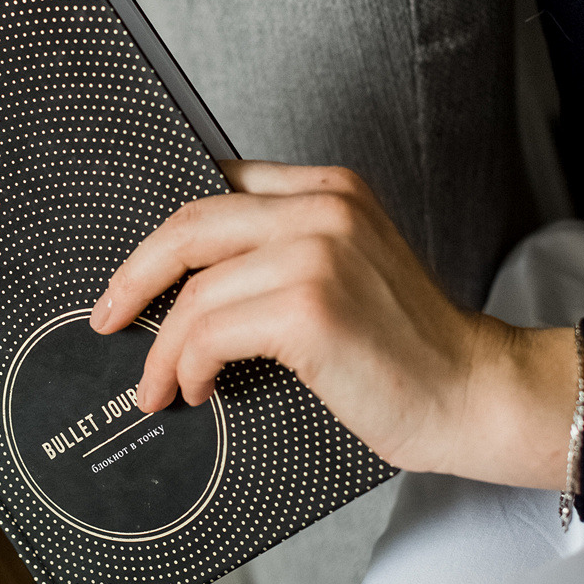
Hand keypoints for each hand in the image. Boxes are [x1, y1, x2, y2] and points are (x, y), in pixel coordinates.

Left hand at [91, 161, 578, 487]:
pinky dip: (189, 365)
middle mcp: (323, 208)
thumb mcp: (349, 271)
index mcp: (331, 190)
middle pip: (189, 226)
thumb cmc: (409, 350)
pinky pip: (210, 331)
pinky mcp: (310, 308)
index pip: (218, 188)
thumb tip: (189, 285)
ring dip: (162, 347)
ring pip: (194, 291)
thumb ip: (284, 255)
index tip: (133, 275)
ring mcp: (317, 254)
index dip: (162, 236)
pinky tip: (198, 389)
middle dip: (134, 278)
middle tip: (110, 319)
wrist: (474, 395)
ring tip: (159, 384)